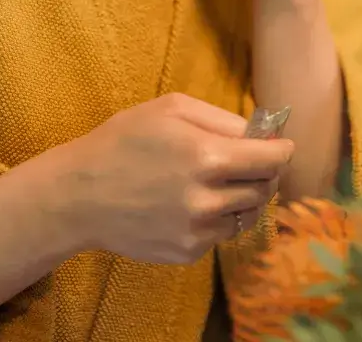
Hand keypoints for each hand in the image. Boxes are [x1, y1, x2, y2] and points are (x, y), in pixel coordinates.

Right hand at [60, 93, 291, 264]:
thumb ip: (224, 119)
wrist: (79, 194)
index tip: (281, 146)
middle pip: (264, 188)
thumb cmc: (125, 140)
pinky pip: (222, 234)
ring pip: (246, 214)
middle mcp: (208, 199)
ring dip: (242, 196)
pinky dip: (218, 218)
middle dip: (264, 172)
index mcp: (208, 157)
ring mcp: (197, 231)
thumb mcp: (173, 108)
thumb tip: (263, 133)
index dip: (282, 150)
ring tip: (217, 180)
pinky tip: (192, 201)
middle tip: (249, 161)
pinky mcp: (186, 252)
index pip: (272, 160)